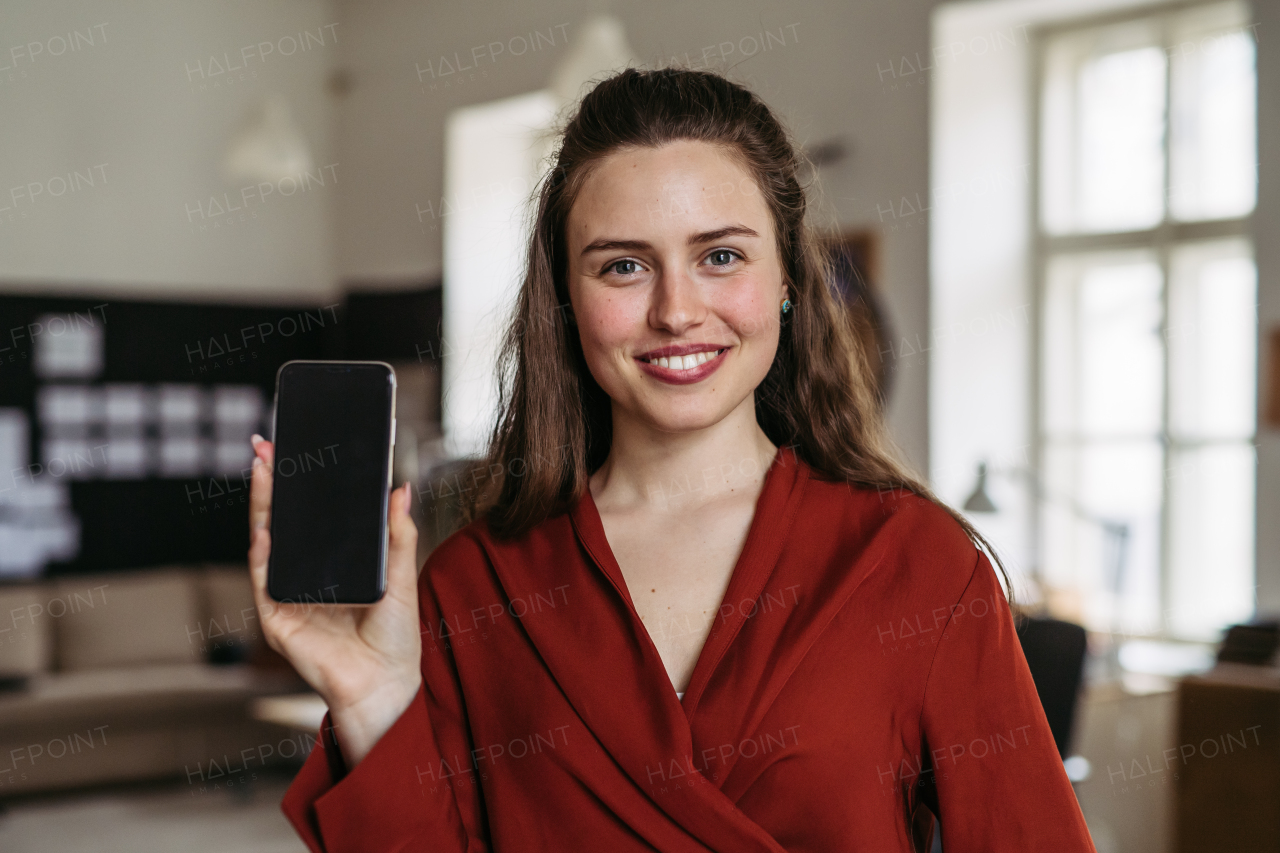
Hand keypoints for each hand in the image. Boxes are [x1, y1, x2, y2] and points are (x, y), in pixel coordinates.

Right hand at [247, 434, 422, 766]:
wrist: (384, 684)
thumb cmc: (395, 638)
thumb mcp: (401, 576)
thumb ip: (398, 534)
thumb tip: (402, 488)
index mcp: (334, 565)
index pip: (313, 517)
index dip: (303, 485)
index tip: (299, 449)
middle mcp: (307, 575)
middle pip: (284, 521)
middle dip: (274, 482)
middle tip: (268, 445)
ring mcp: (288, 594)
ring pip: (268, 540)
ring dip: (263, 504)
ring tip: (264, 467)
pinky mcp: (277, 616)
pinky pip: (263, 577)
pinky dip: (262, 549)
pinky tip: (266, 524)